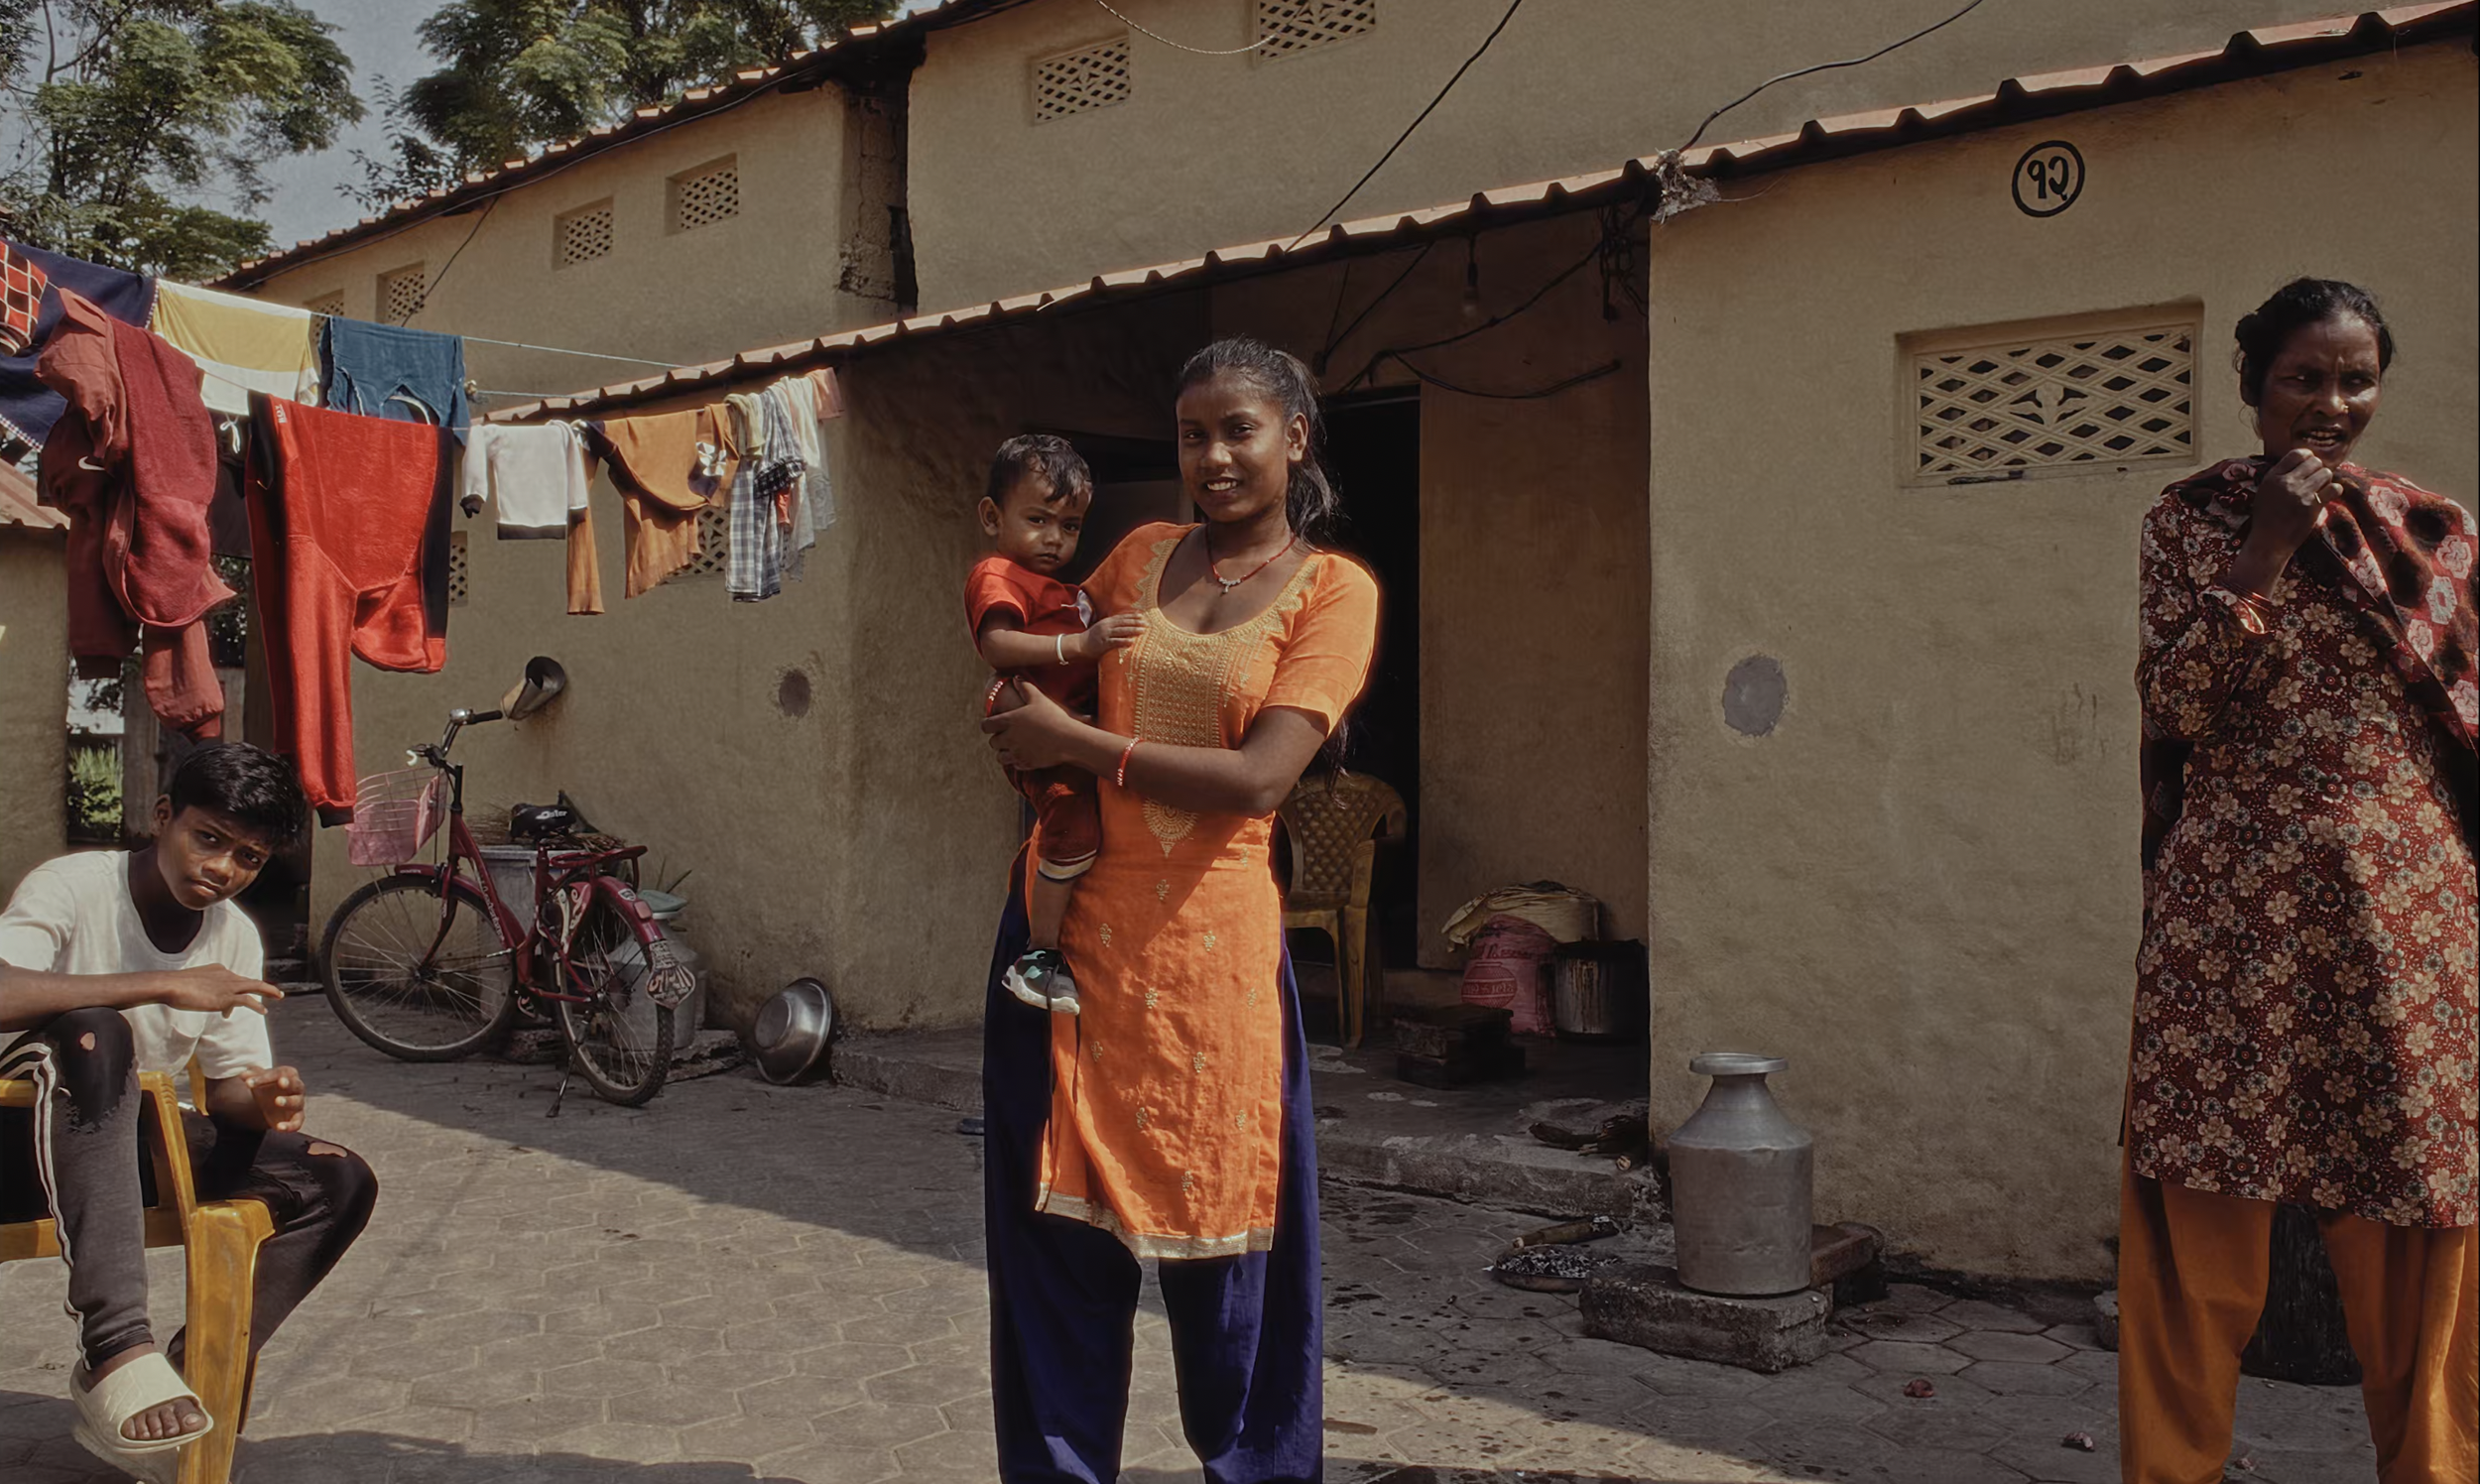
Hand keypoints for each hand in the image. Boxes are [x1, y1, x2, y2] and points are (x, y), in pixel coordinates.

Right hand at [154, 966, 280, 1017]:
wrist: (169, 985)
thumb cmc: (174, 987)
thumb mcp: (191, 987)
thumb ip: (201, 992)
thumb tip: (203, 1001)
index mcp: (218, 970)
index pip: (233, 981)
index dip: (235, 993)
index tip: (228, 1010)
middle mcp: (226, 975)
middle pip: (249, 980)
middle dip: (264, 986)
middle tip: (275, 992)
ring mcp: (227, 986)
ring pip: (255, 986)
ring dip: (268, 991)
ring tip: (278, 996)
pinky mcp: (226, 997)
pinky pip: (248, 1000)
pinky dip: (257, 1005)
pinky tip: (263, 1011)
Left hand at [239, 1066, 306, 1133]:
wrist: (271, 1103)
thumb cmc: (267, 1087)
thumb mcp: (260, 1079)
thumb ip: (252, 1075)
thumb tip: (243, 1074)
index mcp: (289, 1074)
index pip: (278, 1073)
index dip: (264, 1078)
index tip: (248, 1082)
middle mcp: (298, 1088)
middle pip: (296, 1084)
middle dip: (289, 1083)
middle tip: (281, 1082)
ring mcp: (298, 1103)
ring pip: (297, 1102)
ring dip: (289, 1101)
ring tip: (277, 1101)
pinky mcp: (297, 1118)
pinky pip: (297, 1122)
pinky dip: (290, 1126)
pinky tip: (279, 1127)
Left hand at [981, 683, 1084, 770]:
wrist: (1068, 740)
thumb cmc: (1054, 717)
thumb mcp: (1039, 698)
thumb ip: (1025, 687)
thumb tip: (1016, 677)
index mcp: (1009, 721)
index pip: (986, 726)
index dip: (987, 725)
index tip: (992, 725)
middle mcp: (1009, 738)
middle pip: (993, 743)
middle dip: (998, 739)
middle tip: (1005, 736)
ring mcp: (1017, 752)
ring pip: (1000, 757)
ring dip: (1004, 752)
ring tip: (1012, 748)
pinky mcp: (1026, 763)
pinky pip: (1014, 765)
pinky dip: (1017, 761)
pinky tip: (1024, 755)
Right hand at [1075, 613, 1144, 658]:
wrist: (1080, 645)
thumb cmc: (1093, 637)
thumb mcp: (1103, 627)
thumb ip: (1113, 625)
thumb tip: (1126, 624)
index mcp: (1107, 621)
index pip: (1122, 617)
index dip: (1133, 616)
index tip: (1143, 615)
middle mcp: (1107, 626)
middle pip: (1124, 623)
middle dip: (1136, 622)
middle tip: (1147, 623)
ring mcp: (1105, 634)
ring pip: (1121, 631)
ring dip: (1133, 630)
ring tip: (1142, 630)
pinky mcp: (1104, 644)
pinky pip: (1115, 642)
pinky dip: (1124, 641)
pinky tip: (1132, 642)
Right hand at [2246, 449, 2334, 557]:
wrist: (2269, 542)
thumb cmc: (2266, 518)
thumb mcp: (2264, 492)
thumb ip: (2279, 476)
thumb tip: (2301, 463)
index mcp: (2273, 477)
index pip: (2297, 454)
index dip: (2307, 457)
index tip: (2309, 465)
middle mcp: (2287, 482)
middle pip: (2315, 462)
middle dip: (2318, 469)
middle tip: (2315, 481)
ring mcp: (2301, 494)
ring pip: (2326, 473)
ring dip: (2325, 481)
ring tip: (2318, 490)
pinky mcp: (2313, 506)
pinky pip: (2334, 488)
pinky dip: (2334, 490)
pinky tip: (2327, 496)